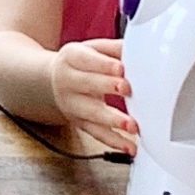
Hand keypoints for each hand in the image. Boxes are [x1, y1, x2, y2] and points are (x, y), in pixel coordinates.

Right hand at [49, 37, 135, 154]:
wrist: (53, 80)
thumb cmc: (80, 63)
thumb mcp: (92, 48)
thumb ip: (114, 49)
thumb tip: (141, 50)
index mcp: (71, 57)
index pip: (87, 60)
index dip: (104, 64)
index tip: (121, 68)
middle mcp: (68, 81)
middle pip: (87, 84)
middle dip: (107, 86)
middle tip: (126, 88)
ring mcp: (73, 104)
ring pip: (91, 113)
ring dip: (112, 120)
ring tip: (131, 125)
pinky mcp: (80, 123)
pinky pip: (97, 134)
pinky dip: (113, 141)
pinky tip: (129, 146)